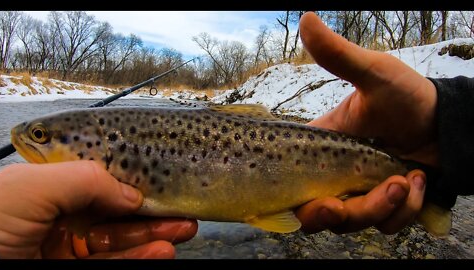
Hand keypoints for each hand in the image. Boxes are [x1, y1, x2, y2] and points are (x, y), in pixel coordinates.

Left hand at [0, 161, 197, 258]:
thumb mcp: (32, 186)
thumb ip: (85, 180)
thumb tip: (130, 194)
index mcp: (48, 186)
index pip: (100, 179)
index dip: (133, 180)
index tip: (161, 180)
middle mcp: (60, 215)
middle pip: (117, 210)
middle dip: (153, 209)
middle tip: (182, 210)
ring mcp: (68, 246)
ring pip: (120, 239)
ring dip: (154, 235)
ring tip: (184, 229)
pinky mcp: (74, 269)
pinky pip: (113, 263)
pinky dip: (140, 256)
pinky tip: (162, 249)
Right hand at [295, 12, 434, 233]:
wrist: (446, 121)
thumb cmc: (406, 95)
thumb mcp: (374, 74)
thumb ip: (339, 55)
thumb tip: (306, 18)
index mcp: (319, 150)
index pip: (292, 184)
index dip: (297, 201)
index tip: (323, 200)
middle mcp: (333, 177)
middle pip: (319, 215)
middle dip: (345, 214)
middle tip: (376, 193)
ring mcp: (359, 193)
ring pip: (353, 223)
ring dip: (381, 208)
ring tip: (406, 178)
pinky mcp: (385, 206)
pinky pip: (386, 225)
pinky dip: (404, 210)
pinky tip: (417, 181)